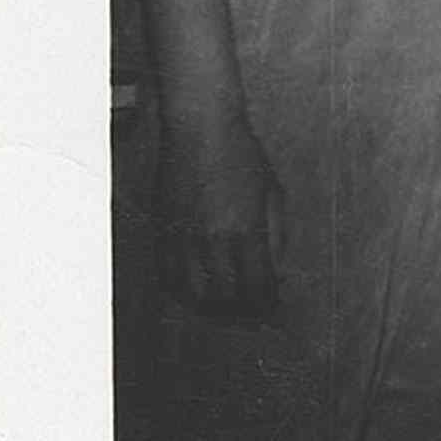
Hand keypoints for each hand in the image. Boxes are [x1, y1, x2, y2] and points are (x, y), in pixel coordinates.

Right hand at [153, 106, 284, 320]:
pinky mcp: (162, 233)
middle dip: (241, 311)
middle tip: (250, 311)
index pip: (257, 287)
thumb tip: (278, 270)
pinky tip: (197, 287)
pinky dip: (184, 290)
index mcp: (246, 230)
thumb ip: (278, 235)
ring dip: (212, 305)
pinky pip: (168, 277)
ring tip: (225, 303)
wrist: (200, 129)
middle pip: (226, 298)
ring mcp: (183, 239)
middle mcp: (213, 240)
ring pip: (194, 294)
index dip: (267, 305)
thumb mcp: (273, 191)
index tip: (272, 308)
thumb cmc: (243, 155)